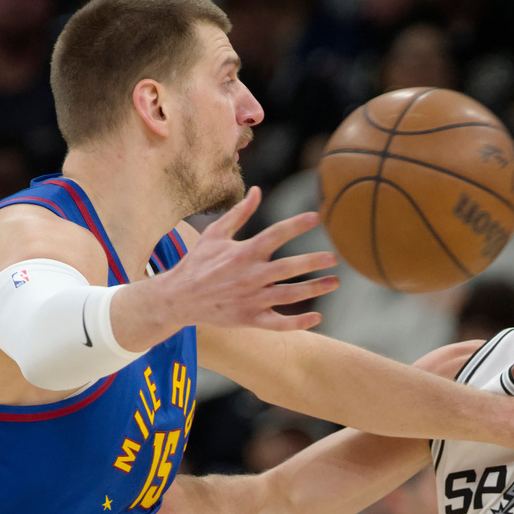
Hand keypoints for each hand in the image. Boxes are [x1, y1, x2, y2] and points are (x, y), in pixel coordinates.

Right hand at [165, 186, 338, 329]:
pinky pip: (277, 323)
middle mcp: (250, 276)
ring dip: (313, 289)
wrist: (178, 298)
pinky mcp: (249, 318)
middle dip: (312, 262)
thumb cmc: (198, 262)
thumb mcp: (215, 234)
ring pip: (288, 295)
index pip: (275, 234)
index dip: (296, 224)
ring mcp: (250, 299)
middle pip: (287, 267)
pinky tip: (317, 317)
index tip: (317, 217)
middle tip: (334, 258)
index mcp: (243, 252)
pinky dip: (297, 322)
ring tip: (334, 282)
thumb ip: (240, 213)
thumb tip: (257, 190)